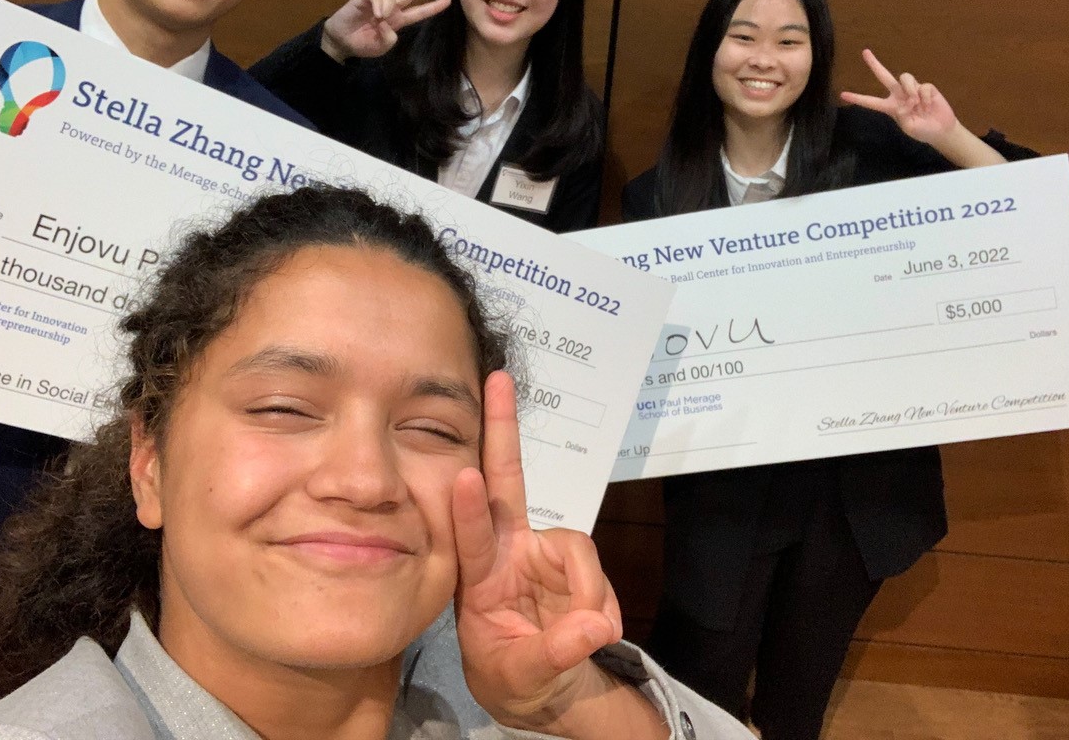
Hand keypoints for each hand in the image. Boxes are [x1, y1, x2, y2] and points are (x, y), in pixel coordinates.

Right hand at [320, 0, 451, 61]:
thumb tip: (387, 22)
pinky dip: (379, 5)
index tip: (448, 0)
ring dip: (388, 8)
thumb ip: (389, 39)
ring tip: (379, 20)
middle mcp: (391, 9)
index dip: (433, 7)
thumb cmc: (362, 44)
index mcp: (398, 21)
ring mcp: (378, 2)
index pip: (419, 12)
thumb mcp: (381, 47)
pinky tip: (376, 15)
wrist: (341, 41)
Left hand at [452, 373, 663, 737]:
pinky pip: (596, 572)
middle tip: (498, 380)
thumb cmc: (512, 675)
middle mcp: (506, 550)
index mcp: (477, 577)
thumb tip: (595, 627)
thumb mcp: (523, 677)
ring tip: (588, 636)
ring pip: (577, 548)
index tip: (465, 477)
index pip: (470, 536)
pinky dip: (603, 605)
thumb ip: (556, 653)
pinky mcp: (571, 560)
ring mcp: (540, 551)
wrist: (543, 687)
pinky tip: (596, 631)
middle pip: (507, 480)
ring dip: (588, 592)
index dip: (469, 508)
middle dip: (501, 428)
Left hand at [840, 48, 959, 144]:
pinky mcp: (926, 88)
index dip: (858, 98)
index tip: (842, 95)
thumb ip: (903, 116)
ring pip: (904, 77)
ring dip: (910, 89)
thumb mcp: (910, 127)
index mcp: (891, 107)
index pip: (871, 102)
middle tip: (864, 52)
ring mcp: (912, 90)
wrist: (941, 130)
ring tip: (917, 103)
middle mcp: (899, 95)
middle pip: (884, 76)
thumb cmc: (922, 131)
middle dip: (875, 64)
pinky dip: (926, 97)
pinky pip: (923, 86)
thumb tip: (906, 102)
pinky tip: (929, 105)